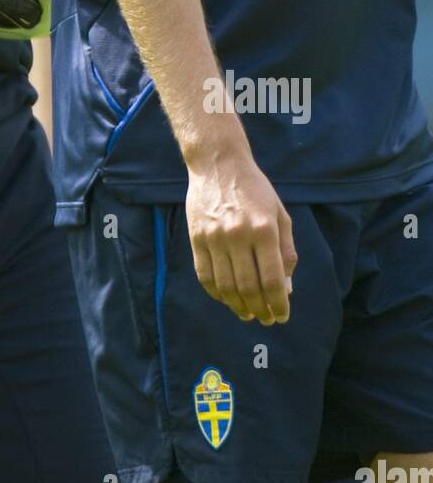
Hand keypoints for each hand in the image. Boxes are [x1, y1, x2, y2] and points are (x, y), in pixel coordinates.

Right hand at [185, 150, 296, 324]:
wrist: (219, 163)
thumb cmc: (255, 190)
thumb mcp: (280, 215)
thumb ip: (286, 251)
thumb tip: (286, 288)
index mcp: (264, 229)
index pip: (272, 280)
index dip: (278, 304)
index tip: (281, 316)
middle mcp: (239, 234)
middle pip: (249, 287)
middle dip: (260, 310)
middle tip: (265, 319)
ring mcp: (215, 237)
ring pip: (226, 286)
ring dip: (238, 306)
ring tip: (247, 313)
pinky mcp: (197, 237)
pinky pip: (205, 275)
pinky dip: (216, 293)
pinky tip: (226, 298)